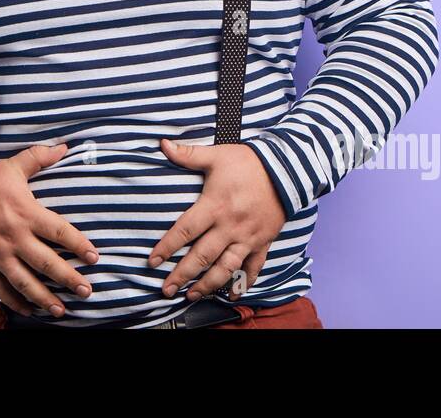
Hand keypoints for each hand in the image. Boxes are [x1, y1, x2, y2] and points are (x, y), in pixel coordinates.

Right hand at [0, 142, 98, 317]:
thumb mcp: (12, 166)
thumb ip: (39, 157)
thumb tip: (64, 147)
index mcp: (26, 213)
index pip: (59, 233)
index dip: (79, 245)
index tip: (94, 258)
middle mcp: (15, 238)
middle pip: (47, 263)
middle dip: (69, 279)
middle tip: (87, 291)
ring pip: (25, 282)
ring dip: (44, 299)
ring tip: (61, 311)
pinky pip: (0, 288)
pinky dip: (14, 302)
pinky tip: (28, 310)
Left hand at [148, 137, 286, 300]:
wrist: (287, 169)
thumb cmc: (249, 162)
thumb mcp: (217, 155)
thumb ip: (188, 154)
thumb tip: (162, 145)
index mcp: (214, 206)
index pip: (185, 230)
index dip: (167, 247)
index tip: (152, 261)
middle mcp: (230, 226)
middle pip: (202, 256)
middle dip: (182, 275)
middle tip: (167, 289)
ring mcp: (247, 237)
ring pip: (226, 267)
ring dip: (208, 284)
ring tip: (192, 295)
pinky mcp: (263, 241)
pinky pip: (254, 267)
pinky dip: (245, 282)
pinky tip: (234, 295)